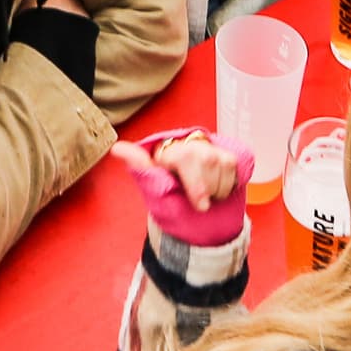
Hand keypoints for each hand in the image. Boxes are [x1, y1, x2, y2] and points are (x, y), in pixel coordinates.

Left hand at [115, 132, 251, 241]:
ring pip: (222, 165)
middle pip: (207, 160)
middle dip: (206, 190)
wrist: (192, 202)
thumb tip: (117, 148)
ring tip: (205, 194)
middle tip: (199, 204)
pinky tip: (217, 188)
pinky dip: (228, 186)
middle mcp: (191, 144)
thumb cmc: (168, 193)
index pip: (186, 156)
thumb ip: (138, 163)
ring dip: (217, 189)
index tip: (201, 206)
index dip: (197, 184)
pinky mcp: (229, 154)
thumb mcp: (151, 183)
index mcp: (169, 150)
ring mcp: (211, 148)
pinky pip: (233, 170)